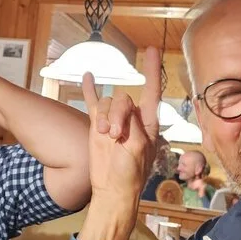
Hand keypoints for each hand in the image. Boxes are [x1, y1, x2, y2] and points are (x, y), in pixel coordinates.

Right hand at [82, 47, 161, 202]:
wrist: (111, 189)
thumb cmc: (131, 174)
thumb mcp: (139, 147)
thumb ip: (133, 123)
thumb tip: (122, 109)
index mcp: (148, 123)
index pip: (152, 91)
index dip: (152, 71)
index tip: (153, 50)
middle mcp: (132, 119)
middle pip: (123, 98)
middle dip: (117, 114)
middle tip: (114, 135)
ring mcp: (113, 121)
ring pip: (107, 103)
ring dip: (105, 117)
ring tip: (105, 136)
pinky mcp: (97, 126)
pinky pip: (93, 103)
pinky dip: (89, 90)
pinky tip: (88, 76)